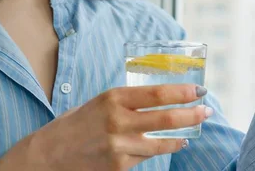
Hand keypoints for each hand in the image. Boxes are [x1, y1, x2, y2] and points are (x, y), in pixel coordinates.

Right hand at [0, 84, 210, 170]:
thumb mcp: (99, 103)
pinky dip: (162, 149)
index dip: (182, 92)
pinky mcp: (119, 166)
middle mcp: (118, 120)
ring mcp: (119, 146)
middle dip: (192, 114)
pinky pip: (147, 157)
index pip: (157, 93)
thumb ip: (126, 102)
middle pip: (166, 117)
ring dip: (182, 135)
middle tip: (206, 110)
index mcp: (113, 98)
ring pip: (162, 142)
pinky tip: (172, 144)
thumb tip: (158, 99)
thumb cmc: (74, 125)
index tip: (198, 90)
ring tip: (193, 129)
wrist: (47, 156)